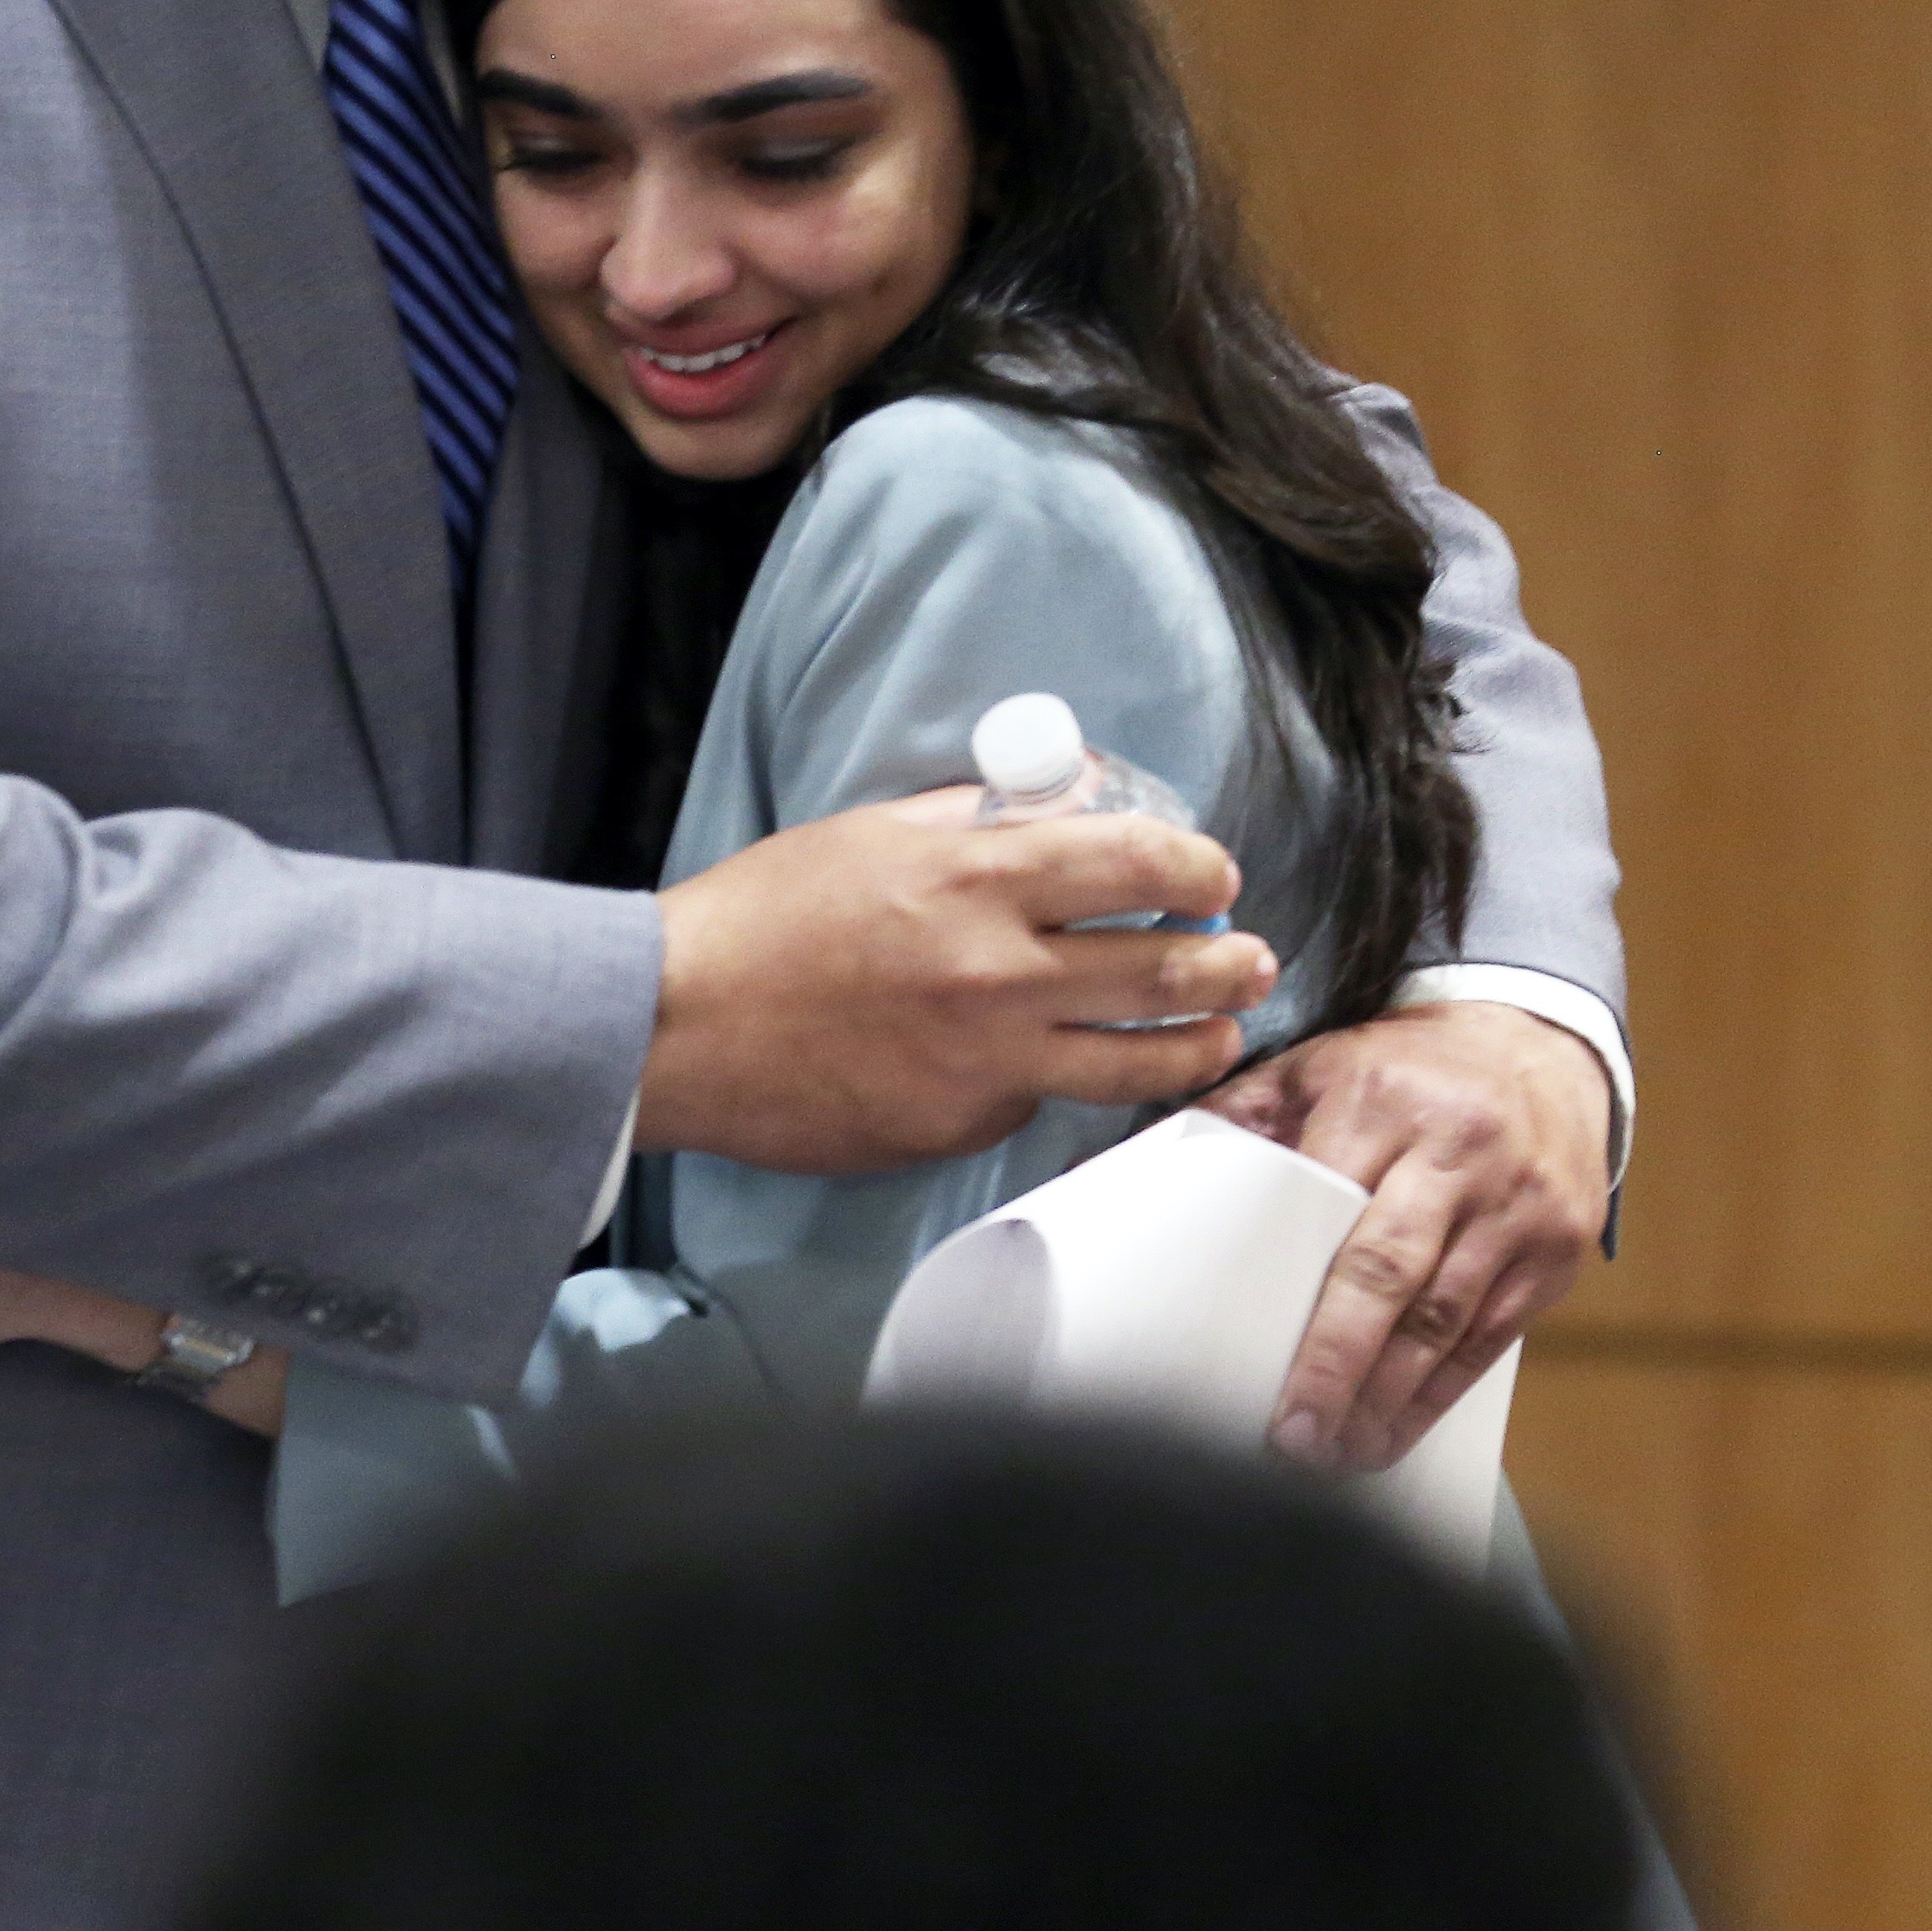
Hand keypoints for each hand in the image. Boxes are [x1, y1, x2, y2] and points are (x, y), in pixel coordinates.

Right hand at [642, 795, 1276, 1173]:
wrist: (681, 1026)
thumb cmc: (761, 918)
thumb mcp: (870, 835)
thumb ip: (972, 820)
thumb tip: (1059, 806)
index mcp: (975, 878)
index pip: (1136, 863)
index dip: (1196, 866)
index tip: (1213, 875)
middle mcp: (998, 971)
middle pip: (1163, 969)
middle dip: (1229, 960)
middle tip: (1250, 955)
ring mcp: (987, 1060)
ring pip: (1139, 1061)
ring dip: (1200, 1039)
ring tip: (1222, 1028)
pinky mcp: (962, 1124)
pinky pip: (1041, 1100)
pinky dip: (1064, 1080)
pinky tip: (1068, 1066)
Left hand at [1203, 1003, 1611, 1472]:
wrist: (1539, 1048)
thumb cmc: (1407, 1069)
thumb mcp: (1323, 1062)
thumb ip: (1248, 1109)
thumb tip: (1167, 1160)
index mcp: (1382, 1101)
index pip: (1329, 1205)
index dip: (1299, 1291)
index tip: (1254, 1359)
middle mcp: (1457, 1154)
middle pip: (1395, 1274)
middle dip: (1343, 1364)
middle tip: (1299, 1437)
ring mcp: (1518, 1206)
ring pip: (1448, 1321)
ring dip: (1391, 1399)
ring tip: (1338, 1454)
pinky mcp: (1559, 1251)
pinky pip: (1493, 1337)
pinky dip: (1442, 1393)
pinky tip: (1396, 1431)